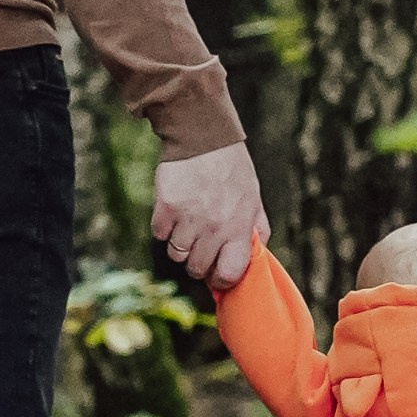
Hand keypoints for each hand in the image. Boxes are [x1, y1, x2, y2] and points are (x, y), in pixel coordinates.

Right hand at [152, 141, 265, 291]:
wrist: (203, 137)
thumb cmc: (231, 169)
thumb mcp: (253, 198)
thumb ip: (257, 229)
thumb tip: (255, 255)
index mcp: (239, 228)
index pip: (229, 274)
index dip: (221, 279)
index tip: (217, 273)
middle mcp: (214, 227)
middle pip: (197, 269)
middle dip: (198, 263)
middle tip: (199, 246)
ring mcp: (188, 219)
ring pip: (176, 255)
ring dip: (180, 245)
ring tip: (187, 225)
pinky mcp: (166, 208)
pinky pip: (159, 235)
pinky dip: (164, 227)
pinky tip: (174, 211)